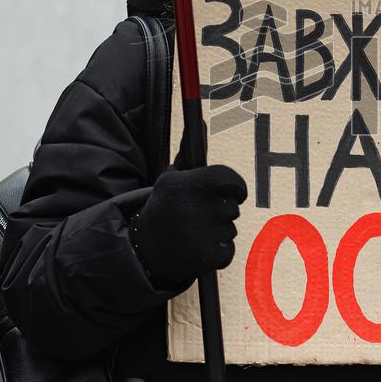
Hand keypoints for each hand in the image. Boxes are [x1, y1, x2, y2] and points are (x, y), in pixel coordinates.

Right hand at [132, 165, 246, 286]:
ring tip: (195, 231)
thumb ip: (189, 153)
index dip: (237, 187)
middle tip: (201, 214)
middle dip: (221, 210)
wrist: (144, 248)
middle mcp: (196, 209)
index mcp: (189, 186)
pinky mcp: (207, 258)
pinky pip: (229, 250)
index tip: (234, 191)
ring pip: (231, 229)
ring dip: (219, 231)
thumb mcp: (171, 178)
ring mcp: (202, 236)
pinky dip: (218, 250)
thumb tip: (202, 122)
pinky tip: (198, 247)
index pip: (232, 180)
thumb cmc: (164, 206)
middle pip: (233, 206)